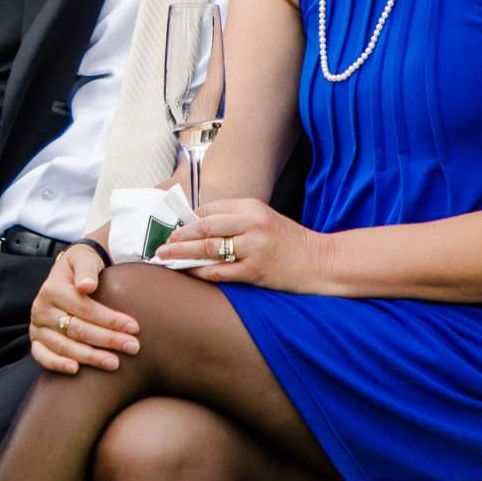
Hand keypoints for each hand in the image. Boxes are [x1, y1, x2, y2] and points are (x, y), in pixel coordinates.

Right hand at [29, 243, 138, 375]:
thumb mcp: (85, 258)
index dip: (110, 320)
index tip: (134, 327)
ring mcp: (37, 326)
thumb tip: (86, 287)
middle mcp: (41, 308)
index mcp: (52, 289)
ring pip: (63, 346)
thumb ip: (87, 270)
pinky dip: (56, 365)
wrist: (67, 272)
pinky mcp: (36, 340)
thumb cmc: (82, 266)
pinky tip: (75, 370)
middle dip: (107, 340)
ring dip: (90, 357)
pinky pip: (42, 356)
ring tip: (114, 363)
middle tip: (133, 347)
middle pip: (77, 330)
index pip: (85, 309)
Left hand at [158, 198, 321, 290]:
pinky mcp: (256, 271)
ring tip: (165, 258)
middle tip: (160, 245)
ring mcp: (254, 248)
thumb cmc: (289, 242)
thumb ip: (235, 220)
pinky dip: (200, 272)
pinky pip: (220, 272)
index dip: (187, 220)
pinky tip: (187, 273)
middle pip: (204, 228)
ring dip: (182, 254)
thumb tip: (198, 227)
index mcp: (251, 207)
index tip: (172, 229)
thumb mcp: (263, 220)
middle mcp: (251, 223)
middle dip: (178, 236)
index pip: (210, 210)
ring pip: (208, 250)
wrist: (321, 261)